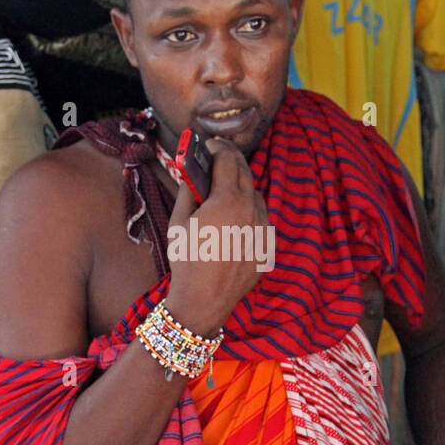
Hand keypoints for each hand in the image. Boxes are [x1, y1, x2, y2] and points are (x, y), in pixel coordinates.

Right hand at [166, 138, 270, 336]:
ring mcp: (262, 229)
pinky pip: (259, 220)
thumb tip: (191, 172)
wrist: (204, 299)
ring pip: (255, 196)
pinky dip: (248, 213)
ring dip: (241, 188)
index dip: (217, 147)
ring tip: (223, 192)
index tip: (209, 144)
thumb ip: (187, 191)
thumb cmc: (186, 261)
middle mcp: (251, 210)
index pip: (227, 159)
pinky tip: (232, 222)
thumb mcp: (178, 222)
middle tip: (217, 158)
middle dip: (231, 161)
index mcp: (227, 200)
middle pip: (245, 173)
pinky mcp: (266, 245)